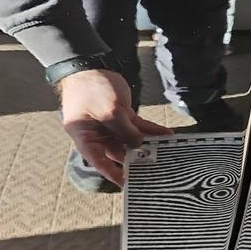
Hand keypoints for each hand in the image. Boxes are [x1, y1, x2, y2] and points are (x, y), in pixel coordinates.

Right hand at [59, 69, 172, 186]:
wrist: (90, 65)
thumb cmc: (89, 88)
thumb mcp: (109, 111)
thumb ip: (125, 130)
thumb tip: (138, 144)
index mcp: (85, 136)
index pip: (98, 160)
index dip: (111, 173)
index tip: (125, 184)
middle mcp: (97, 134)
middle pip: (117, 151)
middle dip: (134, 159)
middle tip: (152, 168)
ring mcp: (109, 125)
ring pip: (130, 140)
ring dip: (146, 144)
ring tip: (164, 151)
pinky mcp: (121, 115)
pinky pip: (138, 126)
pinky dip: (151, 130)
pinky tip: (165, 134)